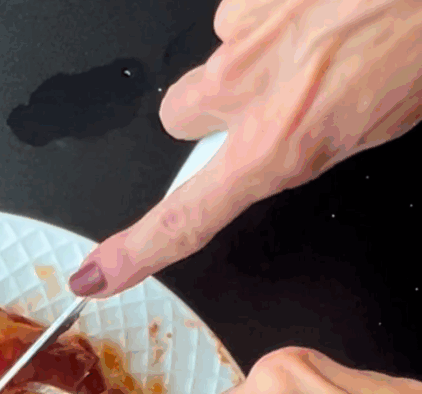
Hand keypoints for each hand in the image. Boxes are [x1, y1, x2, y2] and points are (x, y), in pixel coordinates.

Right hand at [69, 0, 421, 297]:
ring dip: (252, 60)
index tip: (96, 276)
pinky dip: (274, 14)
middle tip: (272, 100)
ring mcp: (245, 28)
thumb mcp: (372, 123)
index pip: (185, 217)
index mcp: (279, 142)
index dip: (134, 253)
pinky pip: (244, 10)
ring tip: (317, 43)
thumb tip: (284, 139)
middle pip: (181, 118)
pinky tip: (319, 9)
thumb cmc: (420, 40)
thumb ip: (305, 141)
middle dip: (213, 116)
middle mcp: (246, 85)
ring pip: (214, 61)